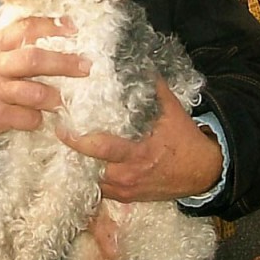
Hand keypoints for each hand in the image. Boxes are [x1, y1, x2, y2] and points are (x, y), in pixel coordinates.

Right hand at [0, 17, 90, 145]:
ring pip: (35, 92)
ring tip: (63, 101)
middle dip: (64, 62)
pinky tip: (38, 119)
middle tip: (85, 67)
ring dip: (55, 97)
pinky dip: (38, 119)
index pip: (26, 28)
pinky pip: (27, 117)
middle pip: (34, 58)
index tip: (74, 28)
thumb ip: (13, 47)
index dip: (52, 26)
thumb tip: (53, 41)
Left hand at [57, 77, 223, 201]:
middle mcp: (128, 171)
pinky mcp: (126, 198)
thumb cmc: (182, 136)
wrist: (201, 170)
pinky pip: (101, 189)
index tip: (60, 124)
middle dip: (72, 150)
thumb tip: (131, 62)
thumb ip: (149, 86)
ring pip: (92, 179)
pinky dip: (91, 176)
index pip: (99, 146)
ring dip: (79, 164)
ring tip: (64, 147)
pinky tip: (83, 163)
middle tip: (58, 133)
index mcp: (137, 149)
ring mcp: (126, 187)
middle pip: (90, 164)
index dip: (76, 139)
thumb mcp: (168, 108)